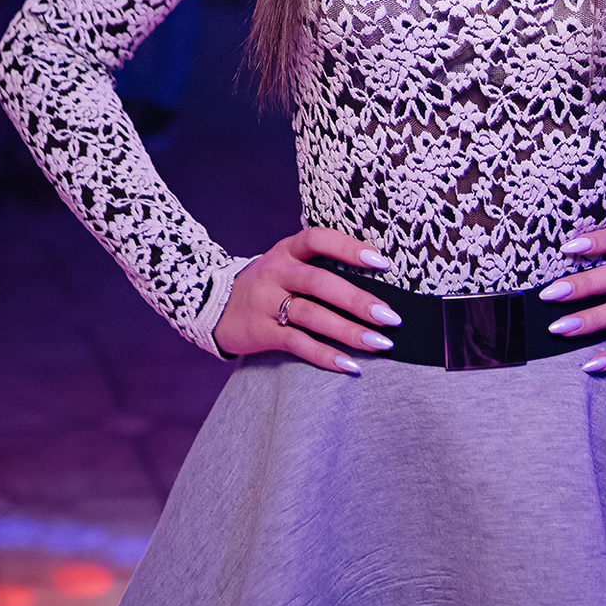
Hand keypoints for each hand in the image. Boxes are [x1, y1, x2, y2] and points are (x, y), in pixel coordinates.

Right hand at [214, 226, 402, 375]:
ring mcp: (267, 302)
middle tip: (390, 317)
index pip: (318, 240)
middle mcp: (276, 272)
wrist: (215, 306)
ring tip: (380, 343)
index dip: (349, 248)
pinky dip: (325, 355)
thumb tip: (377, 275)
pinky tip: (350, 365)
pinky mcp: (262, 331)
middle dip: (358, 300)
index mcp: (287, 250)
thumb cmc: (269, 283)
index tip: (381, 262)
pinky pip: (297, 344)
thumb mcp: (286, 263)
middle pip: (320, 283)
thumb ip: (320, 265)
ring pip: (312, 316)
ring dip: (348, 331)